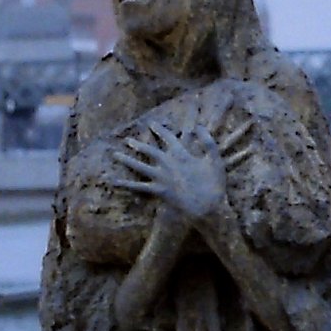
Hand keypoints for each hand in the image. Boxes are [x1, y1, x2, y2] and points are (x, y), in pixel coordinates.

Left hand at [116, 121, 241, 224]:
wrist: (207, 206)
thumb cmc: (213, 184)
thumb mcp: (215, 159)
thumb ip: (207, 141)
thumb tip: (198, 127)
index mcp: (181, 154)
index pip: (168, 138)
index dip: (160, 130)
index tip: (151, 123)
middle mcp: (167, 163)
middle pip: (149, 151)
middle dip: (138, 144)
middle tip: (128, 140)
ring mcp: (160, 177)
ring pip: (139, 166)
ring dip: (127, 159)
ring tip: (115, 154)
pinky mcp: (158, 190)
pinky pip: (139, 186)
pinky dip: (126, 184)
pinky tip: (115, 181)